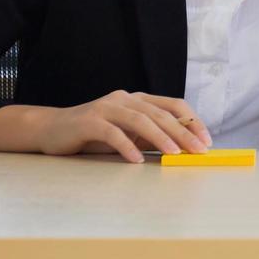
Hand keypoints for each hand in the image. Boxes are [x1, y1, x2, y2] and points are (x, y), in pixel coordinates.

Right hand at [38, 91, 211, 162]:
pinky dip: (126, 146)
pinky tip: (136, 160)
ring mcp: (107, 107)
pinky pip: (112, 132)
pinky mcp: (89, 121)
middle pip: (161, 113)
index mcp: (138, 99)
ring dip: (160, 137)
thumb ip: (149, 136)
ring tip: (174, 154)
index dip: (192, 121)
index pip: (173, 105)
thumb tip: (182, 148)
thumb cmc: (94, 135)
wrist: (52, 129)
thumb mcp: (127, 134)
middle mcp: (125, 98)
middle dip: (183, 132)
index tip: (206, 141)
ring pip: (140, 119)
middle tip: (198, 150)